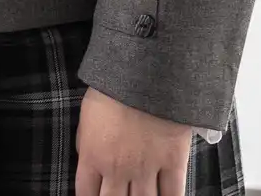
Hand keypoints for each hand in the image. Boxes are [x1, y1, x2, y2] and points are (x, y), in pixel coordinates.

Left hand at [75, 88, 193, 195]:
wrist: (144, 75)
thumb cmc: (111, 90)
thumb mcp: (86, 116)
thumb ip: (86, 143)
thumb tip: (87, 159)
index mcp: (93, 157)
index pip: (86, 193)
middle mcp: (118, 169)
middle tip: (120, 194)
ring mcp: (147, 169)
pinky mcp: (173, 163)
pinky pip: (174, 194)